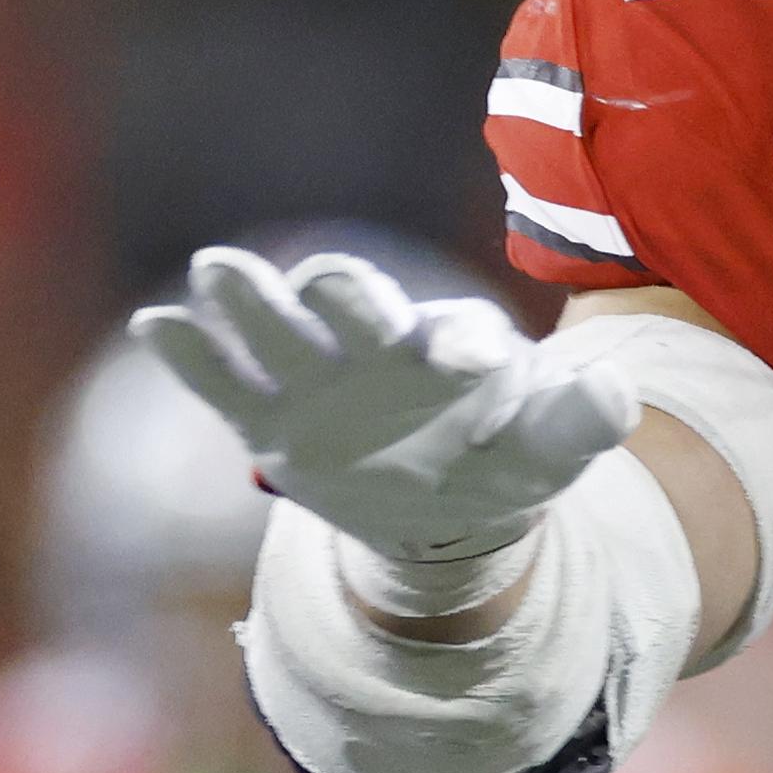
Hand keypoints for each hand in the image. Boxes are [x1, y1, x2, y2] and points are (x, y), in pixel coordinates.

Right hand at [129, 247, 638, 564]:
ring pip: (282, 328)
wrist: (447, 504)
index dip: (458, 342)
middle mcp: (383, 344)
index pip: (459, 332)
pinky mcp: (270, 416)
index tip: (454, 358)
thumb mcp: (549, 450)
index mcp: (460, 346)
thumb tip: (616, 389)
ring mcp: (321, 376)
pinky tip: (157, 325)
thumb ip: (579, 421)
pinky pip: (225, 383)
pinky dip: (193, 356)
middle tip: (329, 282)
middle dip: (347, 293)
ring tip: (217, 268)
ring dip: (253, 300)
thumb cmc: (507, 458)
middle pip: (360, 304)